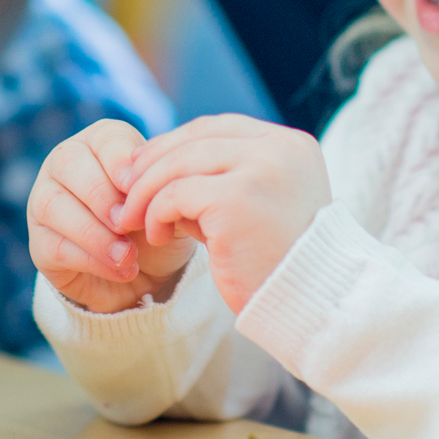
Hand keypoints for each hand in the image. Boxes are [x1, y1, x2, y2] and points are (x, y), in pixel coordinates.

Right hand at [28, 119, 195, 312]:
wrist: (148, 275)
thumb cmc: (155, 224)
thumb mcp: (167, 204)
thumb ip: (164, 188)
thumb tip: (155, 182)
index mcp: (100, 142)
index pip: (104, 138)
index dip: (118, 161)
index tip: (136, 187)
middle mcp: (65, 164)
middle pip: (68, 163)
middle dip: (100, 195)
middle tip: (127, 223)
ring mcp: (45, 200)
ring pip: (53, 204)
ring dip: (93, 232)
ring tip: (127, 255)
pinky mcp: (40, 242)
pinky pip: (54, 245)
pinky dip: (91, 259)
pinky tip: (121, 269)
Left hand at [113, 115, 330, 313]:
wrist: (312, 311)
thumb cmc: (279, 264)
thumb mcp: (256, 205)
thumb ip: (221, 179)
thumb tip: (156, 165)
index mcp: (291, 145)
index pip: (218, 128)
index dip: (176, 143)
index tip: (146, 165)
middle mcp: (279, 149)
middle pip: (196, 138)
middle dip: (153, 162)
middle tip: (126, 188)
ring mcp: (261, 170)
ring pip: (179, 163)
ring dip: (146, 190)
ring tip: (133, 217)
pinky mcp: (237, 199)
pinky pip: (176, 195)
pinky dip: (157, 213)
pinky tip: (156, 235)